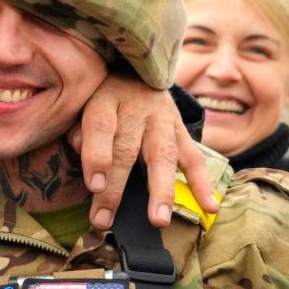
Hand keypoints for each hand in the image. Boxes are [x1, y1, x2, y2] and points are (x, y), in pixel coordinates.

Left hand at [71, 73, 217, 229]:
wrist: (137, 68)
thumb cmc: (101, 95)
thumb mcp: (83, 102)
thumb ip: (79, 132)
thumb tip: (85, 162)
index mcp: (106, 100)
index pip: (101, 128)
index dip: (96, 156)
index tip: (93, 186)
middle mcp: (136, 109)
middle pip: (126, 149)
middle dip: (116, 188)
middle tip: (104, 220)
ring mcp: (163, 120)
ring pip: (162, 155)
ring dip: (161, 191)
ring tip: (158, 220)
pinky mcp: (181, 130)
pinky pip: (194, 158)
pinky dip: (203, 184)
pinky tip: (209, 207)